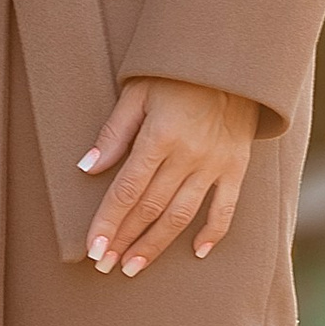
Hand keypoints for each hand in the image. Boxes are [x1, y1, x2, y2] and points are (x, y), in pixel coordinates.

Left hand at [77, 76, 256, 276]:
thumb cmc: (175, 72)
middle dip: (124, 239)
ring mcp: (215, 164)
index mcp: (160, 135)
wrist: (231, 58)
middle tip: (104, 266)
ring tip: (133, 267)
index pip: (128, 190)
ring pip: (181, 215)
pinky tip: (197, 252)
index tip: (92, 248)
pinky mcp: (237, 166)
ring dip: (156, 245)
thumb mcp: (137, 92)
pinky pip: (226, 207)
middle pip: (150, 208)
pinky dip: (213, 233)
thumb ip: (114, 133)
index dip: (108, 222)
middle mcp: (188, 154)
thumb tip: (87, 169)